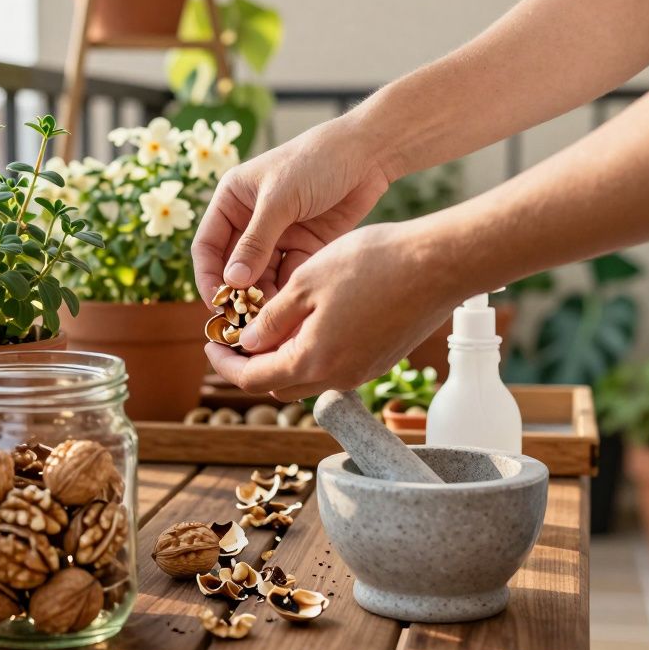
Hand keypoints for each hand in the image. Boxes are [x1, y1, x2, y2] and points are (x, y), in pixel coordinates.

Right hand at [191, 116, 389, 304]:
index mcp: (232, 201)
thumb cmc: (316, 162)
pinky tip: (291, 307)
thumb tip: (231, 282)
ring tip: (268, 319)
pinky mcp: (305, 246)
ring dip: (263, 297)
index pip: (208, 245)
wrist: (367, 153)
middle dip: (237, 293)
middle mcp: (251, 220)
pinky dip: (287, 291)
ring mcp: (279, 235)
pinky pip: (289, 275)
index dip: (208, 276)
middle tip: (243, 321)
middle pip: (234, 266)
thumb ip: (255, 242)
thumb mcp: (280, 200)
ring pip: (262, 276)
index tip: (216, 304)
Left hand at [205, 220, 468, 400]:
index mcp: (312, 361)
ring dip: (283, 357)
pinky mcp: (381, 359)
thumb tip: (246, 345)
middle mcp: (337, 377)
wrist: (439, 265)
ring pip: (308, 376)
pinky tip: (312, 319)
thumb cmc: (371, 265)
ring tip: (270, 324)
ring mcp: (362, 372)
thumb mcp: (306, 283)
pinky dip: (313, 350)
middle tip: (235, 335)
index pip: (252, 379)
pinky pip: (335, 365)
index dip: (224, 363)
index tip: (209, 343)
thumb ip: (272, 320)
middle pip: (279, 384)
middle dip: (252, 364)